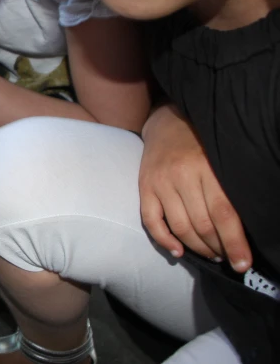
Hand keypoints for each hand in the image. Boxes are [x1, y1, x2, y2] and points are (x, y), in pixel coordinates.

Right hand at [139, 104, 251, 272]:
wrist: (168, 123)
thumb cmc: (202, 145)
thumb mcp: (221, 161)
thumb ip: (228, 191)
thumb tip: (242, 229)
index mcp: (208, 168)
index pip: (224, 214)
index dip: (234, 243)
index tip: (243, 264)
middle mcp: (182, 175)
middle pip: (202, 224)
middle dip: (218, 248)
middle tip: (227, 257)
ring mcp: (161, 182)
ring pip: (180, 226)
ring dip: (197, 248)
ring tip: (211, 254)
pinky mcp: (145, 187)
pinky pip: (152, 221)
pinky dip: (165, 240)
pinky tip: (178, 251)